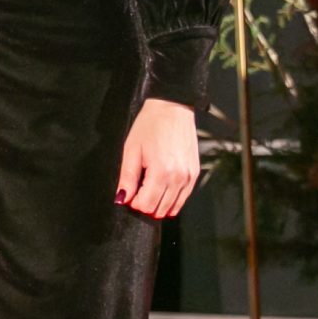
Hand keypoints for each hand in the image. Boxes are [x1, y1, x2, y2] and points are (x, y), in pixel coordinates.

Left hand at [116, 98, 200, 218]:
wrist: (173, 108)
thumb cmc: (151, 125)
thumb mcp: (132, 149)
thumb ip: (127, 177)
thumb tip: (122, 198)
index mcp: (161, 172)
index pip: (146, 205)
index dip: (134, 203)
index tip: (129, 194)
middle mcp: (178, 177)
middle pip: (160, 209)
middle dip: (146, 204)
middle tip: (137, 190)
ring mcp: (189, 177)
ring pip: (173, 207)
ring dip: (158, 203)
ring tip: (149, 187)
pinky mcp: (195, 174)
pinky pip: (184, 197)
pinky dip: (172, 199)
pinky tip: (162, 188)